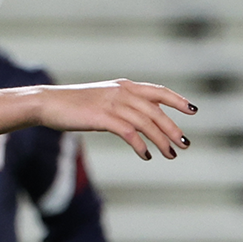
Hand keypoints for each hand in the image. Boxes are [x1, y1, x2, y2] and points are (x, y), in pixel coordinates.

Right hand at [38, 80, 194, 160]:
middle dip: (173, 129)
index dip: (177, 100)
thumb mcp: (104, 99)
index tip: (193, 110)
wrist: (48, 103)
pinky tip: (146, 155)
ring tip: (170, 155)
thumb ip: (124, 104)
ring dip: (161, 141)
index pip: (159, 91)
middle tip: (185, 144)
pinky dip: (140, 145)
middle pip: (157, 111)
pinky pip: (129, 133)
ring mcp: (113, 104)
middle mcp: (122, 92)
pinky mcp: (102, 118)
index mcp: (125, 86)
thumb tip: (142, 118)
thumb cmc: (75, 104)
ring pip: (146, 123)